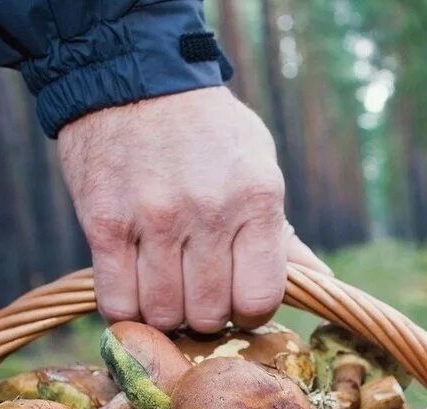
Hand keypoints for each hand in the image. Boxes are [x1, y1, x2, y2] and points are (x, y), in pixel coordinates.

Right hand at [59, 87, 322, 331]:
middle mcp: (208, 213)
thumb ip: (282, 234)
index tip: (237, 299)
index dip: (249, 312)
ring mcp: (154, 220)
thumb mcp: (258, 167)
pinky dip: (126, 309)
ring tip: (165, 288)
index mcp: (256, 200)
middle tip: (197, 292)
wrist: (134, 75)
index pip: (260, 298)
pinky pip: (118, 301)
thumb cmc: (207, 130)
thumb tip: (321, 281)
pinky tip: (133, 291)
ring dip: (164, 313)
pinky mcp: (105, 224)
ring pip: (162, 314)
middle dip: (205, 315)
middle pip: (209, 314)